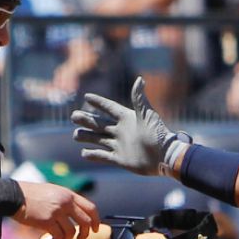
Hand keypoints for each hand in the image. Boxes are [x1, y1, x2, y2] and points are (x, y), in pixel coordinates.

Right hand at [14, 182, 98, 238]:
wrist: (14, 195)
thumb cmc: (30, 194)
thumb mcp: (52, 191)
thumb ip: (64, 200)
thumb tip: (73, 213)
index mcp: (68, 194)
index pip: (90, 208)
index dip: (96, 220)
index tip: (95, 228)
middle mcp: (65, 202)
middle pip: (85, 221)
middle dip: (86, 234)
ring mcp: (56, 211)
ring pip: (72, 231)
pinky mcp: (47, 221)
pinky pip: (59, 235)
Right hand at [72, 77, 186, 177]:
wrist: (165, 157)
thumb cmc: (158, 134)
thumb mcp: (147, 114)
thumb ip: (139, 98)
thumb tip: (139, 79)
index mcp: (127, 119)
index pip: (110, 108)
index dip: (99, 103)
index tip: (87, 97)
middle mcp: (122, 131)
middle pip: (100, 124)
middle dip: (87, 120)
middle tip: (74, 116)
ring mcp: (120, 145)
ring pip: (99, 140)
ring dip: (87, 137)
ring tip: (75, 135)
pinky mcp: (121, 159)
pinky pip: (104, 156)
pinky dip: (94, 155)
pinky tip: (84, 153)